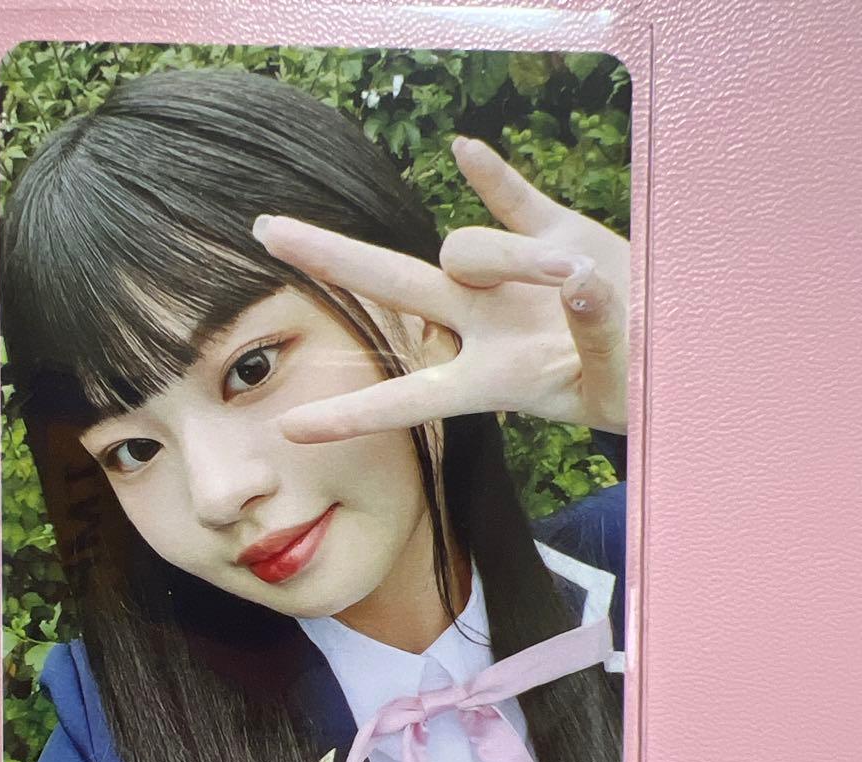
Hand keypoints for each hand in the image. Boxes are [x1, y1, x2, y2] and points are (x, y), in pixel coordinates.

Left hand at [252, 136, 629, 439]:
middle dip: (329, 258)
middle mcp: (483, 327)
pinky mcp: (552, 234)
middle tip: (265, 230)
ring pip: (467, 245)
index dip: (352, 415)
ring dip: (511, 257)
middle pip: (391, 286)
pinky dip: (490, 177)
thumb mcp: (614, 387)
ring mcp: (510, 280)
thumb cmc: (643, 389)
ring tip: (583, 283)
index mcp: (491, 383)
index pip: (407, 399)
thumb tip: (581, 286)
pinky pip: (511, 197)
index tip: (289, 430)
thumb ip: (594, 340)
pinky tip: (461, 150)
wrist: (677, 351)